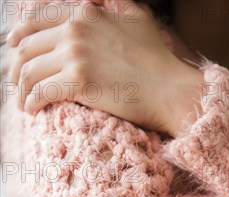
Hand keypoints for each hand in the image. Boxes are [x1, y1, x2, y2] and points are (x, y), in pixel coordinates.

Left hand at [6, 0, 202, 135]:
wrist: (171, 89)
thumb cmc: (158, 59)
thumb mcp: (136, 17)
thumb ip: (112, 4)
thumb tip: (98, 1)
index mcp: (85, 13)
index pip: (36, 22)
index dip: (19, 38)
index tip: (14, 51)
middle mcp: (75, 30)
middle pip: (27, 49)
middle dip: (17, 69)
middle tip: (17, 85)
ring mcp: (76, 56)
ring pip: (30, 73)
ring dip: (21, 90)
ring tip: (24, 104)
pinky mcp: (78, 83)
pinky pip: (40, 93)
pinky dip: (31, 103)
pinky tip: (32, 111)